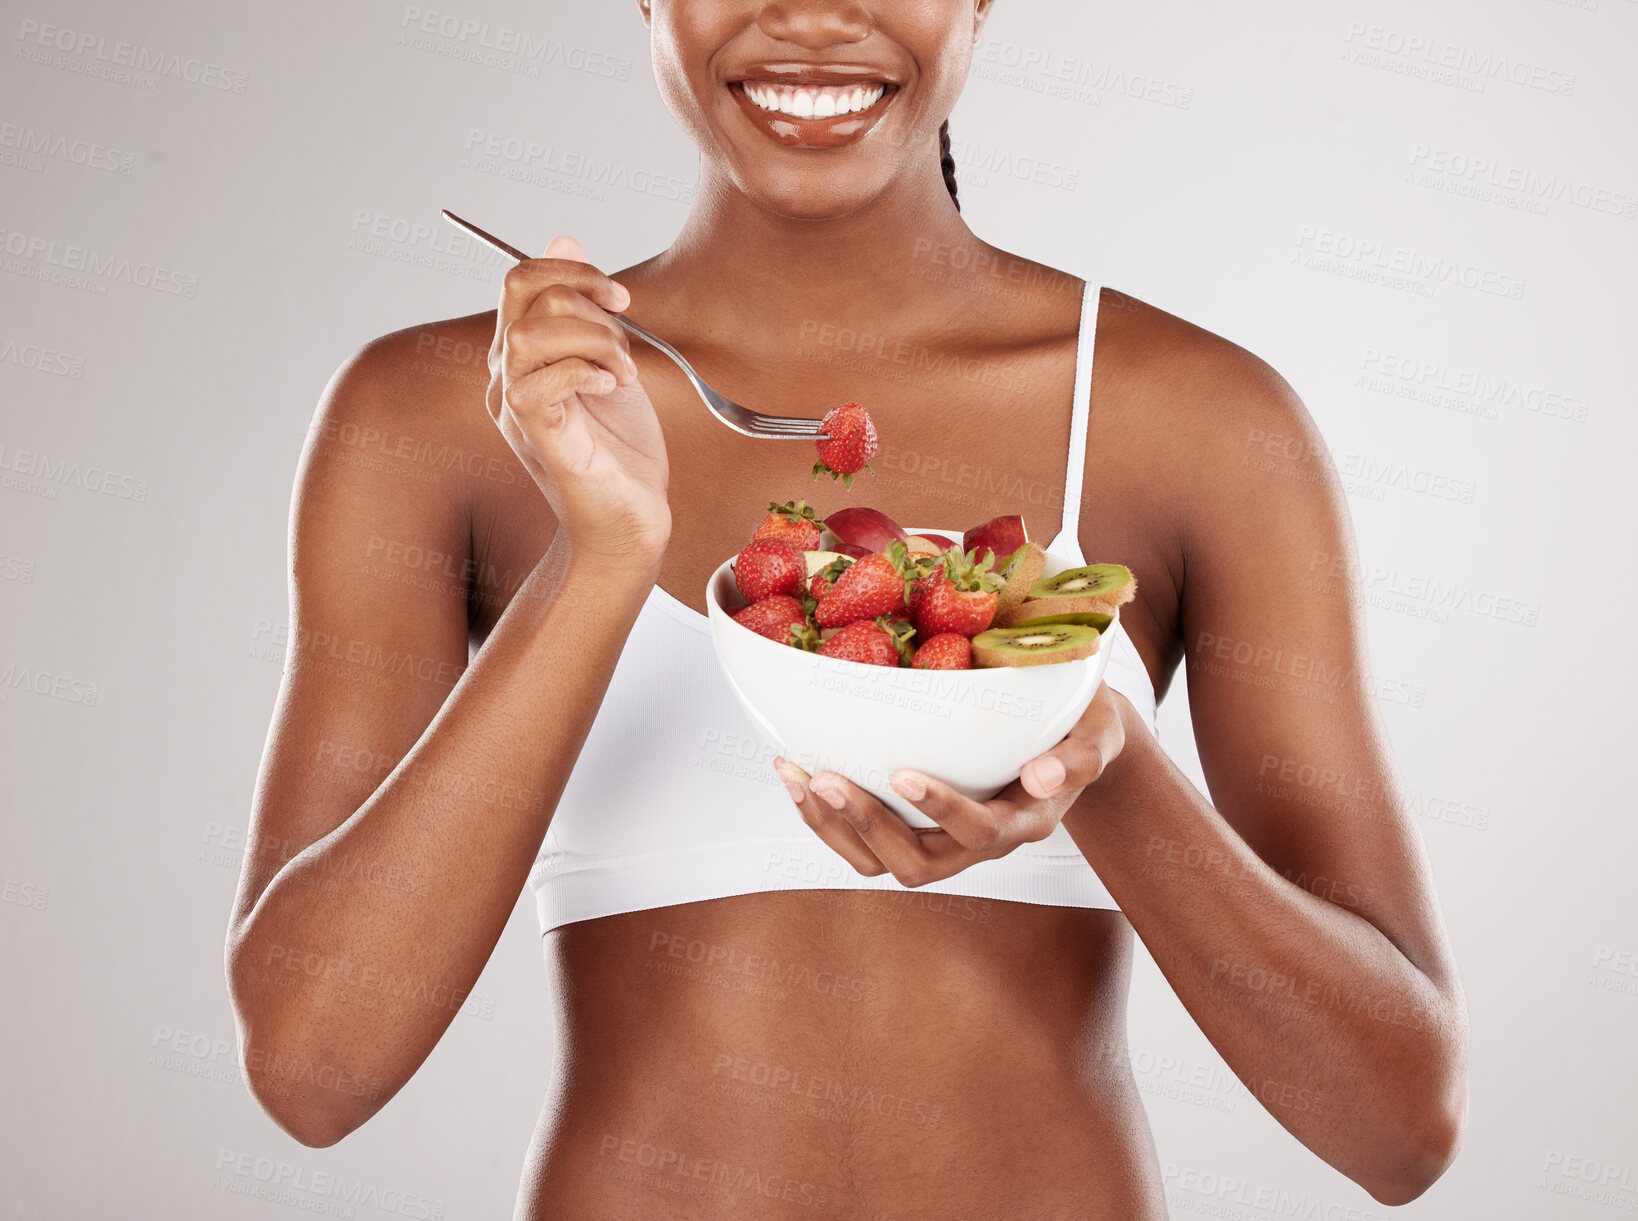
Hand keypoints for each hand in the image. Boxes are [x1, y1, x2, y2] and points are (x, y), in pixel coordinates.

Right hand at [487, 236, 670, 566]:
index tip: (618, 297)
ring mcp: (516, 409)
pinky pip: (539, 384)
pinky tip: (613, 389)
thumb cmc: (619, 450)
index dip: (571, 268)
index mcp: (520, 355)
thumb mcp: (609, 360)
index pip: (520, 278)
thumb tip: (565, 235)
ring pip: (530, 335)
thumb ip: (586, 306)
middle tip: (626, 332)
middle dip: (587, 299)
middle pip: (524, 294)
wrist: (628, 520)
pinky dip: (586, 372)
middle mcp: (506, 378)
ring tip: (623, 371)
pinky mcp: (539, 438)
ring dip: (592, 339)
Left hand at [773, 683, 1130, 886]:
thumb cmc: (1082, 724)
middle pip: (918, 864)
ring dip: (833, 827)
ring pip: (880, 862)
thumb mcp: (1099, 733)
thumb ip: (1079, 756)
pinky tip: (797, 772)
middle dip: (868, 827)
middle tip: (826, 779)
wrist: (1071, 736)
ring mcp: (944, 840)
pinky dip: (826, 814)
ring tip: (796, 775)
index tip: (903, 775)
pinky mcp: (915, 827)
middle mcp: (980, 843)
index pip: (981, 833)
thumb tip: (1043, 776)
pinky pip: (865, 840)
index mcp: (1025, 821)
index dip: (942, 810)